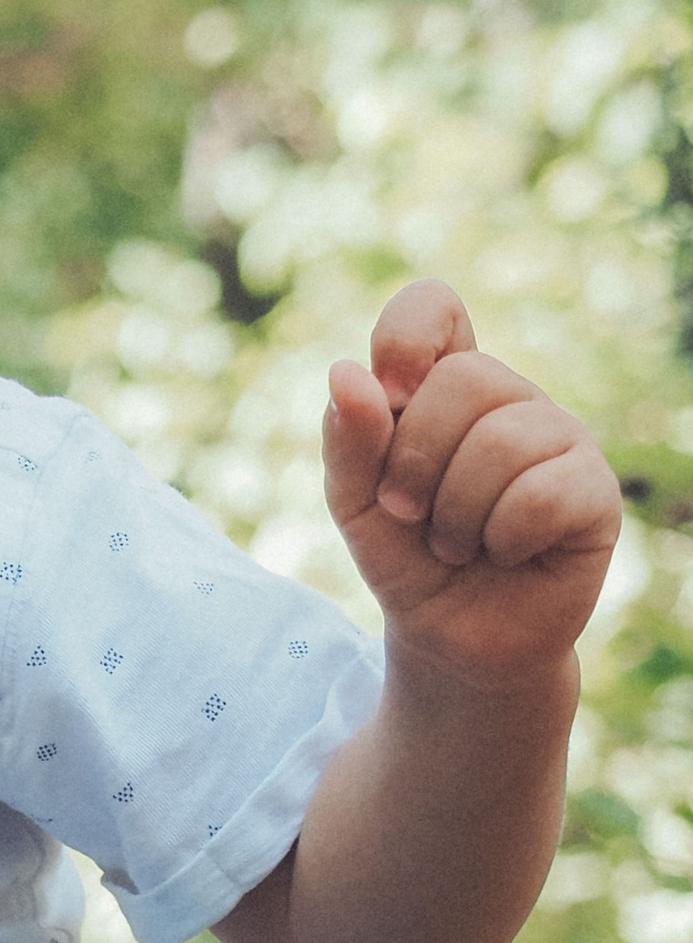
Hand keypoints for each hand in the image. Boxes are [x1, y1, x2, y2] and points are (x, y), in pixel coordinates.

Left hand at [324, 280, 619, 688]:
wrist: (451, 637)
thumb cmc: (404, 556)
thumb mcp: (355, 500)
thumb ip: (349, 439)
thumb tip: (348, 374)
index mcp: (446, 384)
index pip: (434, 305)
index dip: (403, 339)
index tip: (385, 396)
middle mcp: (511, 398)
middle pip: (465, 377)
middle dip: (414, 459)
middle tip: (407, 511)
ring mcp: (561, 439)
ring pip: (504, 439)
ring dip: (455, 511)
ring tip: (453, 544)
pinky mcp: (595, 492)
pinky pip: (543, 493)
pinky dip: (503, 535)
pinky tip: (506, 553)